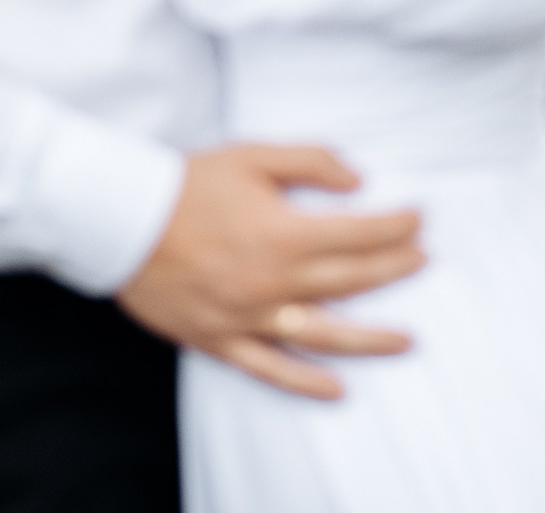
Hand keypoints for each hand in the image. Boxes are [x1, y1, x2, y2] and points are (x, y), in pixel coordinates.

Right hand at [115, 144, 424, 399]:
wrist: (122, 220)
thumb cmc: (188, 184)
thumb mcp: (253, 155)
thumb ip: (311, 162)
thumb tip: (358, 178)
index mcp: (283, 234)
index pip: (359, 234)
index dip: (396, 227)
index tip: (419, 220)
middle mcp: (272, 282)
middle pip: (351, 281)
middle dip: (393, 269)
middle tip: (423, 261)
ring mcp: (248, 317)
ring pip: (323, 335)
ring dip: (370, 339)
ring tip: (407, 340)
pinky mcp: (221, 339)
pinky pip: (270, 368)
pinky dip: (304, 382)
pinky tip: (337, 389)